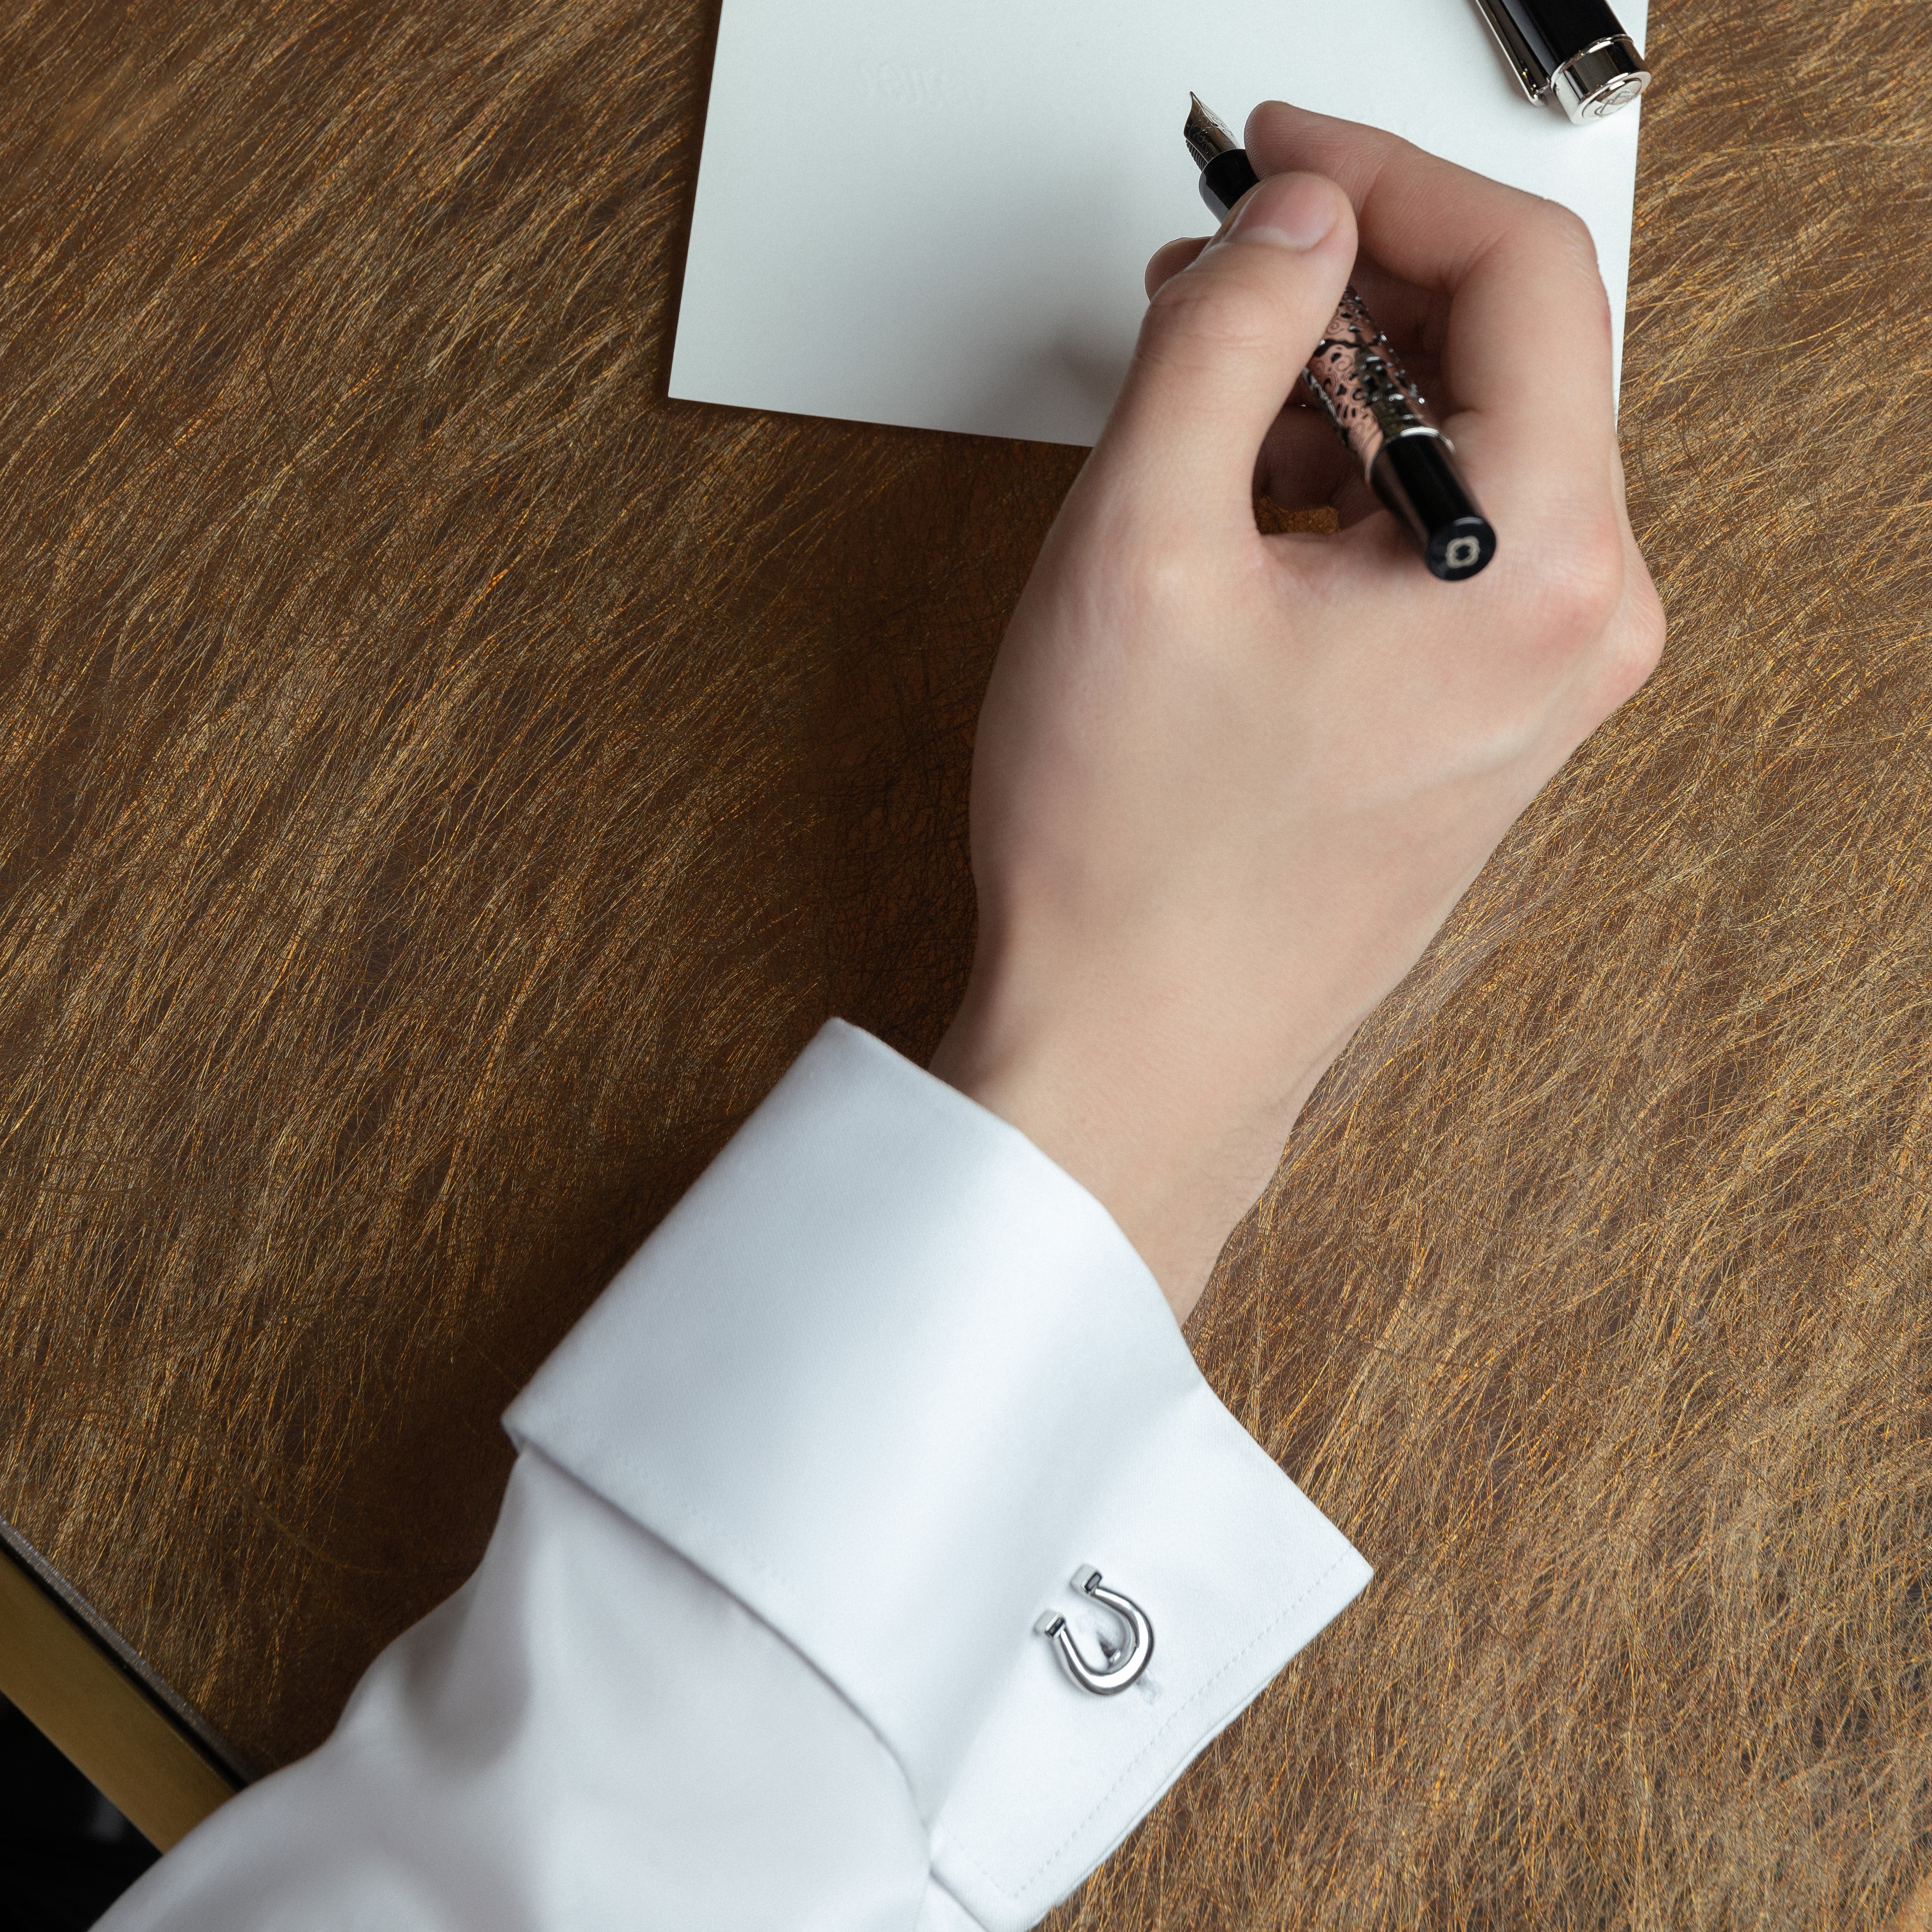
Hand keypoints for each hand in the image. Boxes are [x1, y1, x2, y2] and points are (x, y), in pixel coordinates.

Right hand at [928, 101, 1664, 1323]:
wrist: (1138, 1055)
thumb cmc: (1137, 860)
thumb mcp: (1142, 545)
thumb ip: (1223, 340)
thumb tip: (1293, 226)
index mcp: (1539, 572)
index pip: (1524, 275)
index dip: (1388, 181)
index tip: (1279, 162)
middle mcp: (1571, 628)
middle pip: (1504, 359)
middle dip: (1351, 289)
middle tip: (1213, 271)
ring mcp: (1532, 683)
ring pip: (1460, 451)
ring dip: (1332, 393)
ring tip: (1195, 405)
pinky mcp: (1474, 718)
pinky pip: (1436, 542)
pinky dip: (1340, 489)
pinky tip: (1235, 508)